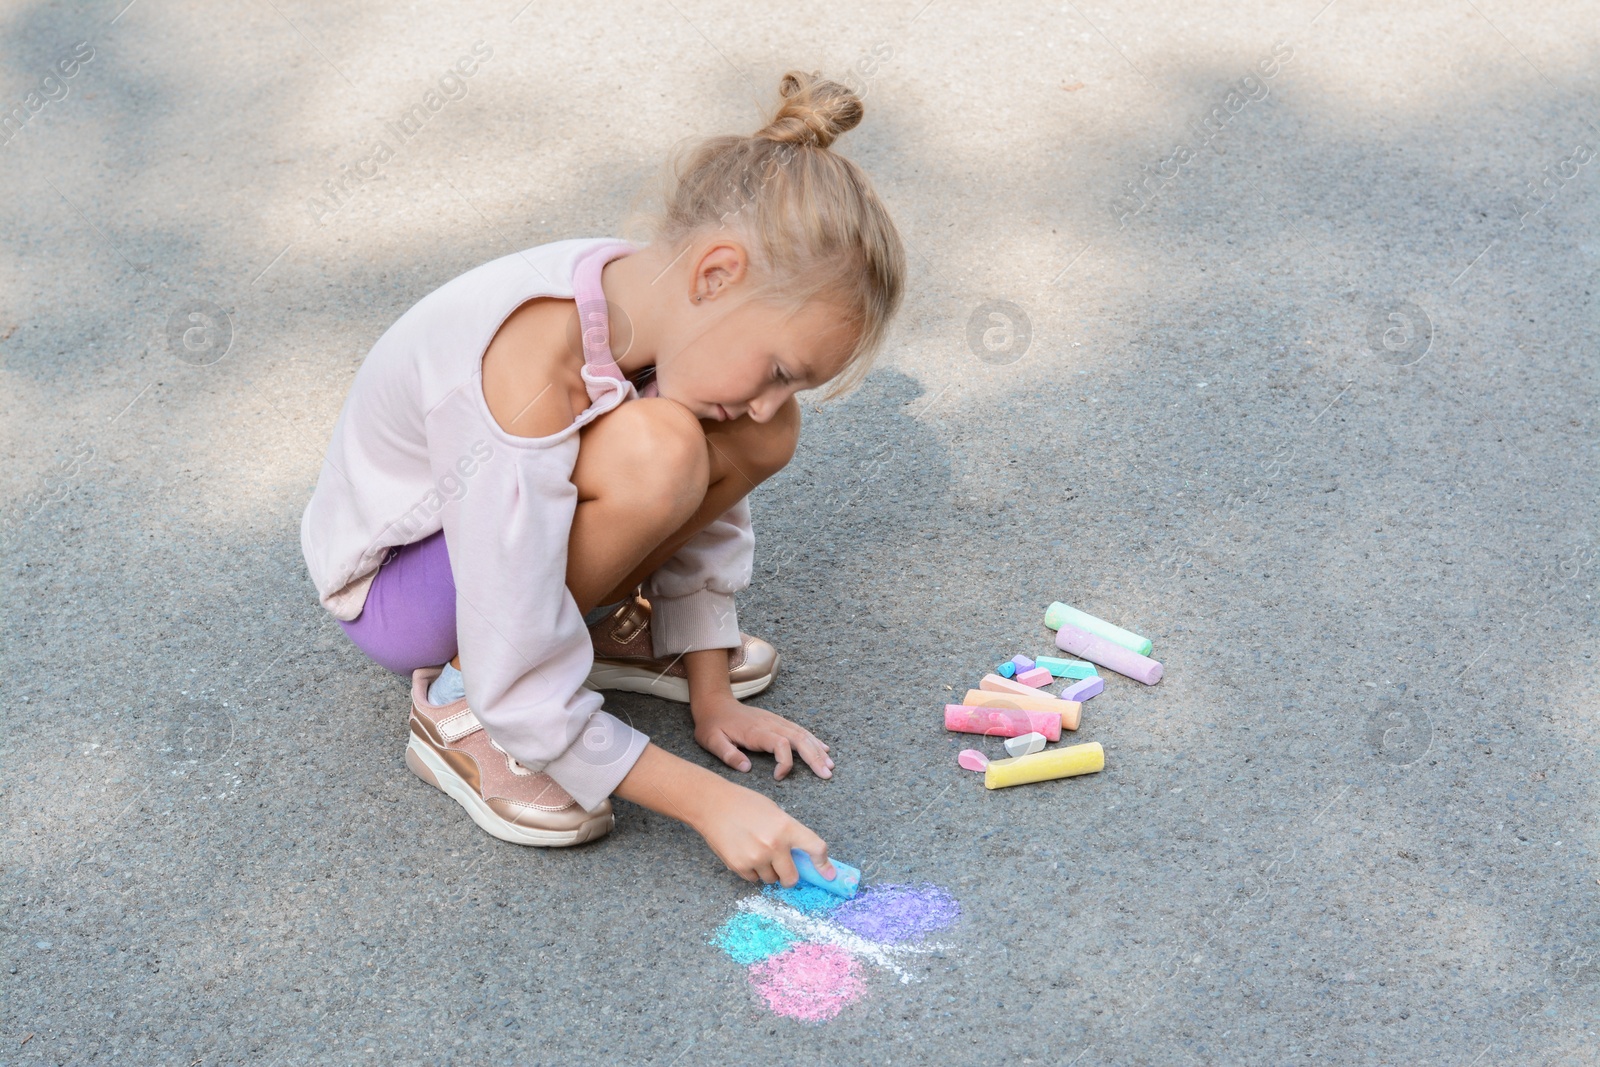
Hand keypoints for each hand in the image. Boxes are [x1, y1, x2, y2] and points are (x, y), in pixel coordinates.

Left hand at [691, 690, 833, 779]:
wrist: (714, 703)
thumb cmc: (712, 725)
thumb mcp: (712, 741)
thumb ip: (728, 755)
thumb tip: (746, 769)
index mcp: (755, 731)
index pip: (780, 744)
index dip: (785, 762)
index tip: (778, 777)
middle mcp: (770, 724)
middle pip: (798, 738)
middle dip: (814, 757)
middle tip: (827, 774)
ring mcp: (775, 721)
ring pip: (802, 734)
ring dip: (817, 749)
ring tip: (830, 765)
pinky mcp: (777, 721)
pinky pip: (799, 730)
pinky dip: (813, 740)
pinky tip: (823, 749)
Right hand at [694, 780, 833, 886]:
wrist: (712, 804)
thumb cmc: (745, 804)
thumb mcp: (775, 812)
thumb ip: (789, 833)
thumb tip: (801, 856)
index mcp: (786, 827)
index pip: (815, 848)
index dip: (823, 864)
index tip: (828, 874)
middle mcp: (774, 845)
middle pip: (792, 877)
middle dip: (789, 875)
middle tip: (783, 867)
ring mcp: (756, 858)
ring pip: (771, 880)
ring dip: (769, 872)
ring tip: (757, 853)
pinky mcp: (739, 866)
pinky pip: (753, 879)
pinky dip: (752, 871)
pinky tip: (744, 853)